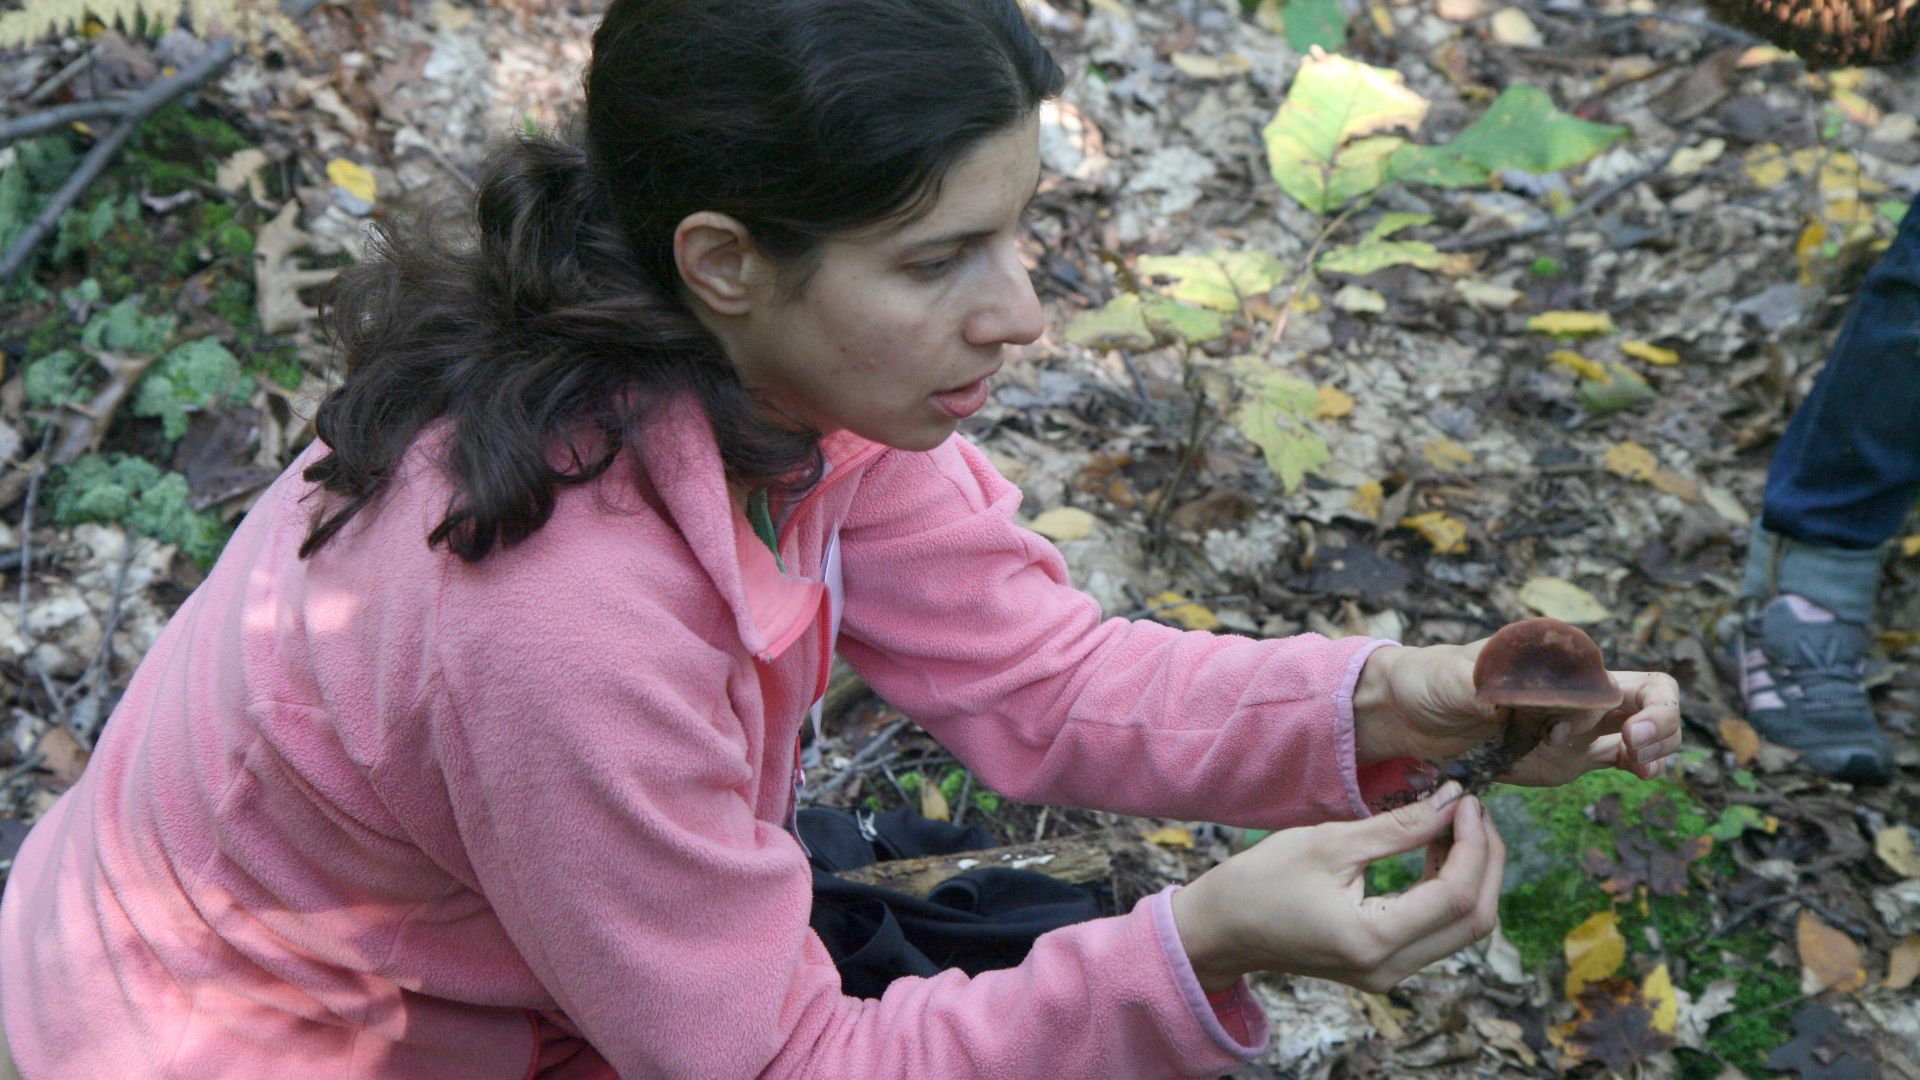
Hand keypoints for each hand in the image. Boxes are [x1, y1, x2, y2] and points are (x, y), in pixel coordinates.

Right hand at [1170, 783, 1502, 992]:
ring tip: (1455, 824)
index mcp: (1373, 940)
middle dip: (1486, 860)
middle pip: (1476, 920)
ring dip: (1472, 874)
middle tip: (1471, 810)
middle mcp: (1390, 968)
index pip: (1456, 896)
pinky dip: (1449, 890)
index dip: (1473, 844)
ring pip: (1464, 928)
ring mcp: (1390, 973)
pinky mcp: (1385, 965)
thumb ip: (1399, 826)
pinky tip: (1436, 851)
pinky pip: (1440, 931)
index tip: (1465, 801)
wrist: (1223, 928)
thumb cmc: (1263, 881)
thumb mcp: (1330, 842)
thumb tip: (1451, 802)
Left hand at [1355, 642, 1684, 784]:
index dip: (1631, 707)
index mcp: (1559, 664)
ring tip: (1641, 769)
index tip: (1599, 733)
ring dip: (1655, 750)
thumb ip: (1485, 683)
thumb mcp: (1450, 678)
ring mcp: (1575, 726)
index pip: (1624, 677)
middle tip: (1635, 751)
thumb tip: (1513, 694)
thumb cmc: (1428, 679)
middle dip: (1659, 725)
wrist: (1406, 714)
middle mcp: (1576, 692)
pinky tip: (1644, 776)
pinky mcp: (1565, 756)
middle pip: (1651, 700)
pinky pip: (1617, 757)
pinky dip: (1640, 764)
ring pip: (1643, 730)